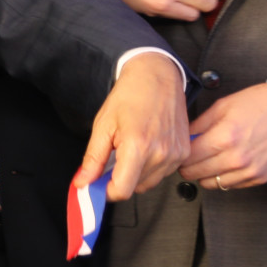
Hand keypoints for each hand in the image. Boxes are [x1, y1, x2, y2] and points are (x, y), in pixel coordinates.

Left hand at [73, 53, 191, 200]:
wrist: (157, 76)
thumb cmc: (130, 95)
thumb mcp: (103, 124)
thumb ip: (93, 158)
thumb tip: (83, 182)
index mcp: (137, 146)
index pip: (121, 190)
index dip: (106, 191)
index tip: (100, 183)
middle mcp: (160, 153)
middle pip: (135, 188)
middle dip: (121, 178)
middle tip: (116, 156)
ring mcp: (175, 154)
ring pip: (149, 183)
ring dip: (137, 174)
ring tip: (133, 147)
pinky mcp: (184, 152)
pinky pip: (164, 173)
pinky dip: (152, 167)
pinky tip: (148, 146)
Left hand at [179, 81, 266, 190]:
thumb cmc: (261, 105)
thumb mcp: (223, 105)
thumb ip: (199, 124)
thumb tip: (183, 137)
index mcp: (224, 137)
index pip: (188, 158)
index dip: (180, 155)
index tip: (181, 152)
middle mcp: (236, 158)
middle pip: (196, 175)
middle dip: (189, 166)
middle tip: (191, 158)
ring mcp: (248, 171)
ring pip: (212, 185)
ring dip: (205, 175)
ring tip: (209, 160)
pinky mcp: (258, 178)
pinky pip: (231, 186)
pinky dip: (224, 178)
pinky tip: (226, 163)